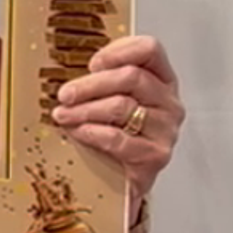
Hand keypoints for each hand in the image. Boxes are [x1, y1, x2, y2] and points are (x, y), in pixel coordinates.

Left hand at [49, 35, 183, 200]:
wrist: (125, 182)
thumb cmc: (119, 136)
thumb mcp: (113, 102)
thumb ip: (103, 83)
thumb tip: (71, 78)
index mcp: (162, 80)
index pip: (150, 50)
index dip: (119, 51)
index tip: (92, 64)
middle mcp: (169, 102)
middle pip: (131, 77)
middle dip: (90, 85)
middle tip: (65, 94)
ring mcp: (166, 129)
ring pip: (121, 106)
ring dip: (84, 110)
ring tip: (63, 115)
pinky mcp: (156, 155)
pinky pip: (117, 138)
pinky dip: (92, 133)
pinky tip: (78, 132)